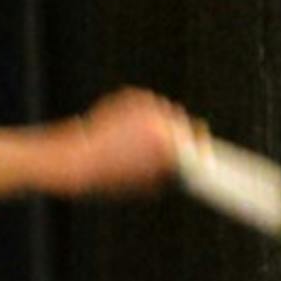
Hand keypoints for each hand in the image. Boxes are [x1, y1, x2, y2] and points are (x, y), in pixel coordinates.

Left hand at [73, 88, 195, 195]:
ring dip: (160, 122)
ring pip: (165, 111)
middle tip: (172, 146)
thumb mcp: (145, 183)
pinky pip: (147, 104)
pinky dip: (143, 114)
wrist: (78, 160)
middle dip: (179, 133)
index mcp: (169, 144)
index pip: (198, 138)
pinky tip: (128, 130)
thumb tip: (183, 167)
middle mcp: (161, 120)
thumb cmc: (110, 178)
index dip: (201, 146)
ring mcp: (147, 105)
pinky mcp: (132, 96)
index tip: (201, 151)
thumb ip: (169, 171)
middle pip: (183, 121)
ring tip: (141, 141)